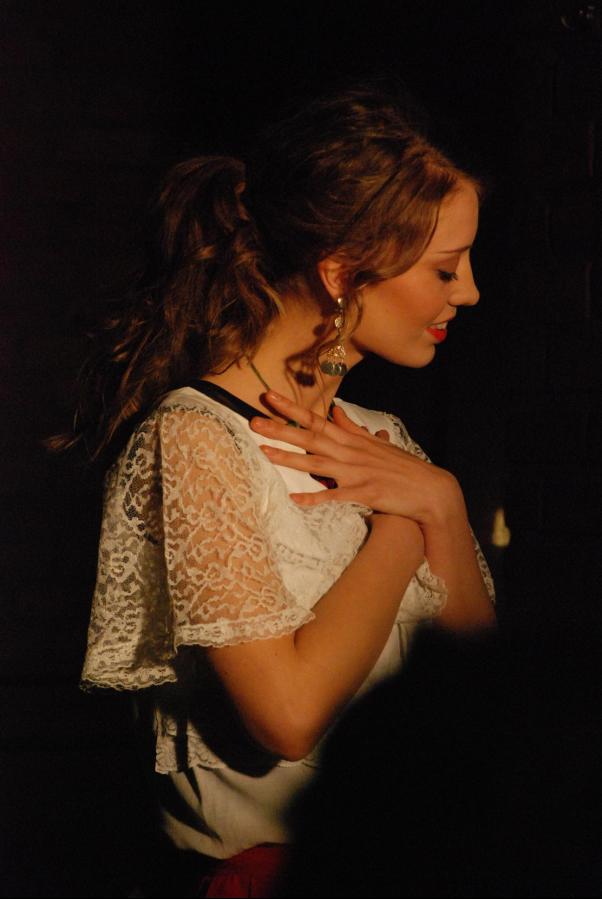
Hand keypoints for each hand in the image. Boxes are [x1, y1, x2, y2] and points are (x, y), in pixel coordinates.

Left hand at [250, 391, 461, 527]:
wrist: (430, 490)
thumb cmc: (402, 467)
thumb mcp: (376, 444)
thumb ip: (352, 428)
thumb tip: (335, 411)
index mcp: (351, 440)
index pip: (316, 419)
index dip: (291, 408)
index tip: (268, 397)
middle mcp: (350, 453)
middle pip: (310, 438)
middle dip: (281, 429)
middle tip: (253, 421)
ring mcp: (356, 473)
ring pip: (316, 464)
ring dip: (289, 459)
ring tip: (264, 453)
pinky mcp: (364, 493)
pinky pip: (335, 496)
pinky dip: (315, 498)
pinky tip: (295, 498)